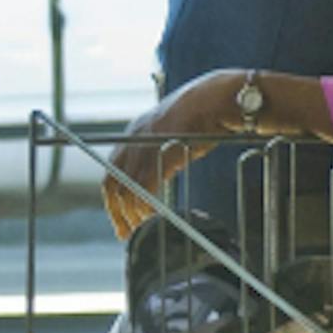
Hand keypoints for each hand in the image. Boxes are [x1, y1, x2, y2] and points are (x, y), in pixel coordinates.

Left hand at [100, 70, 249, 240]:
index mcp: (134, 132)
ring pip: (127, 188)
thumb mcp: (175, 134)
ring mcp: (145, 144)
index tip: (121, 218)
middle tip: (126, 233)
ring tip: (142, 230)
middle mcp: (133, 137)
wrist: (220, 98)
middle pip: (112, 182)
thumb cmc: (205, 115)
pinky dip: (146, 205)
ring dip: (132, 213)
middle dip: (117, 211)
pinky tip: (153, 217)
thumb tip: (160, 174)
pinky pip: (145, 186)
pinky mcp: (160, 152)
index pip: (112, 170)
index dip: (114, 198)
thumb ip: (162, 154)